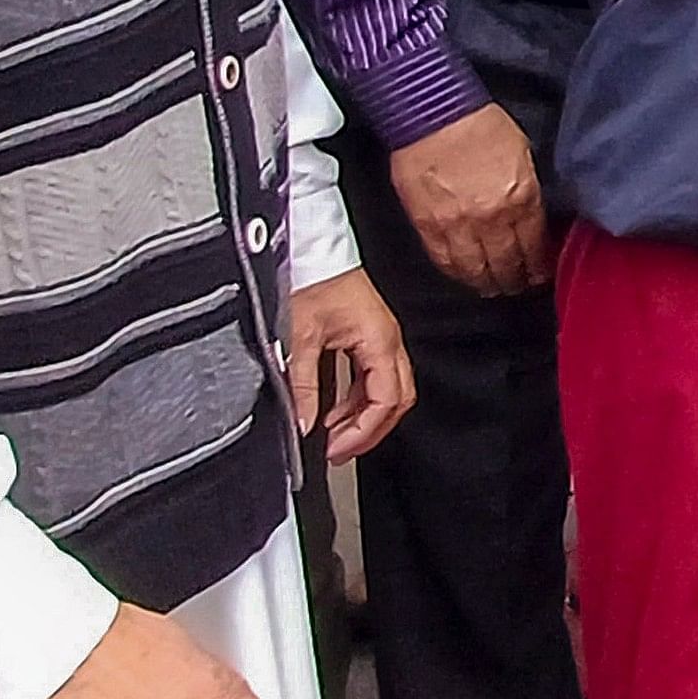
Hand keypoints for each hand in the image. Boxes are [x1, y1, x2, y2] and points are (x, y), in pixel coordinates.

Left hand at [285, 268, 412, 462]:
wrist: (313, 247)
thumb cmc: (312, 278)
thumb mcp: (299, 335)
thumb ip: (301, 384)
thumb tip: (303, 422)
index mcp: (379, 340)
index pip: (386, 399)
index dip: (364, 430)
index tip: (338, 448)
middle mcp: (388, 341)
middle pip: (397, 399)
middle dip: (370, 430)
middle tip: (339, 451)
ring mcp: (382, 338)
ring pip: (389, 390)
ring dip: (364, 416)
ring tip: (333, 436)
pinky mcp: (371, 336)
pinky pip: (375, 377)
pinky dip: (358, 399)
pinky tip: (335, 410)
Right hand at [391, 105, 547, 296]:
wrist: (434, 114)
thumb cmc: (480, 126)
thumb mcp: (523, 155)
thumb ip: (528, 192)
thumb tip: (533, 219)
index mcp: (521, 198)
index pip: (534, 248)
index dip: (538, 268)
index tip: (540, 274)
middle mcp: (491, 219)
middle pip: (507, 265)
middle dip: (515, 281)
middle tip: (518, 286)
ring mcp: (457, 225)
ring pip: (475, 270)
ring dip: (486, 282)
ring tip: (493, 286)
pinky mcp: (427, 226)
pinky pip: (444, 261)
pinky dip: (456, 273)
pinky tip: (464, 275)